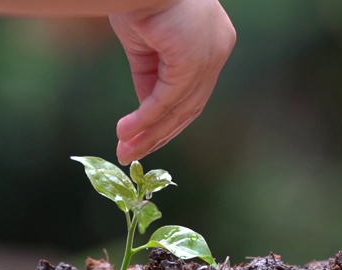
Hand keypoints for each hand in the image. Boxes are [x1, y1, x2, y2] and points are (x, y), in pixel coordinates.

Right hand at [109, 0, 235, 164]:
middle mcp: (217, 49)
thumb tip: (146, 109)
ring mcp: (210, 54)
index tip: (143, 138)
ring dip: (150, 132)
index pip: (193, 92)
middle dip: (159, 133)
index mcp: (211, 43)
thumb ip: (151, 77)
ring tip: (125, 150)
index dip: (167, 119)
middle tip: (132, 154)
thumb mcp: (146, 46)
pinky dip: (145, 118)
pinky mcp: (194, 58)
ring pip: (180, 108)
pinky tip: (126, 132)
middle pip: (190, 105)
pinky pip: (168, 99)